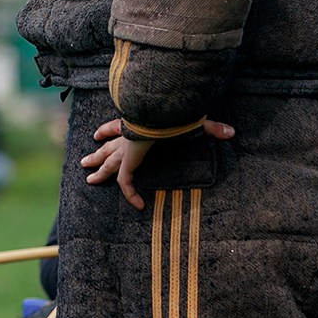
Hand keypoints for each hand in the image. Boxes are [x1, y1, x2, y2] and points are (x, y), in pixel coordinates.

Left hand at [80, 115, 235, 209]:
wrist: (160, 112)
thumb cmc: (174, 112)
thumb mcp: (194, 122)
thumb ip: (211, 128)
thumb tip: (233, 132)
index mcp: (136, 124)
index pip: (117, 128)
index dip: (108, 131)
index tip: (97, 134)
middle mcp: (127, 136)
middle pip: (107, 147)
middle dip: (97, 154)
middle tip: (85, 161)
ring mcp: (125, 149)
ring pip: (108, 163)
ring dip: (98, 171)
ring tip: (89, 180)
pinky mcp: (128, 160)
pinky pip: (126, 181)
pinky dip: (130, 193)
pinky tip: (138, 205)